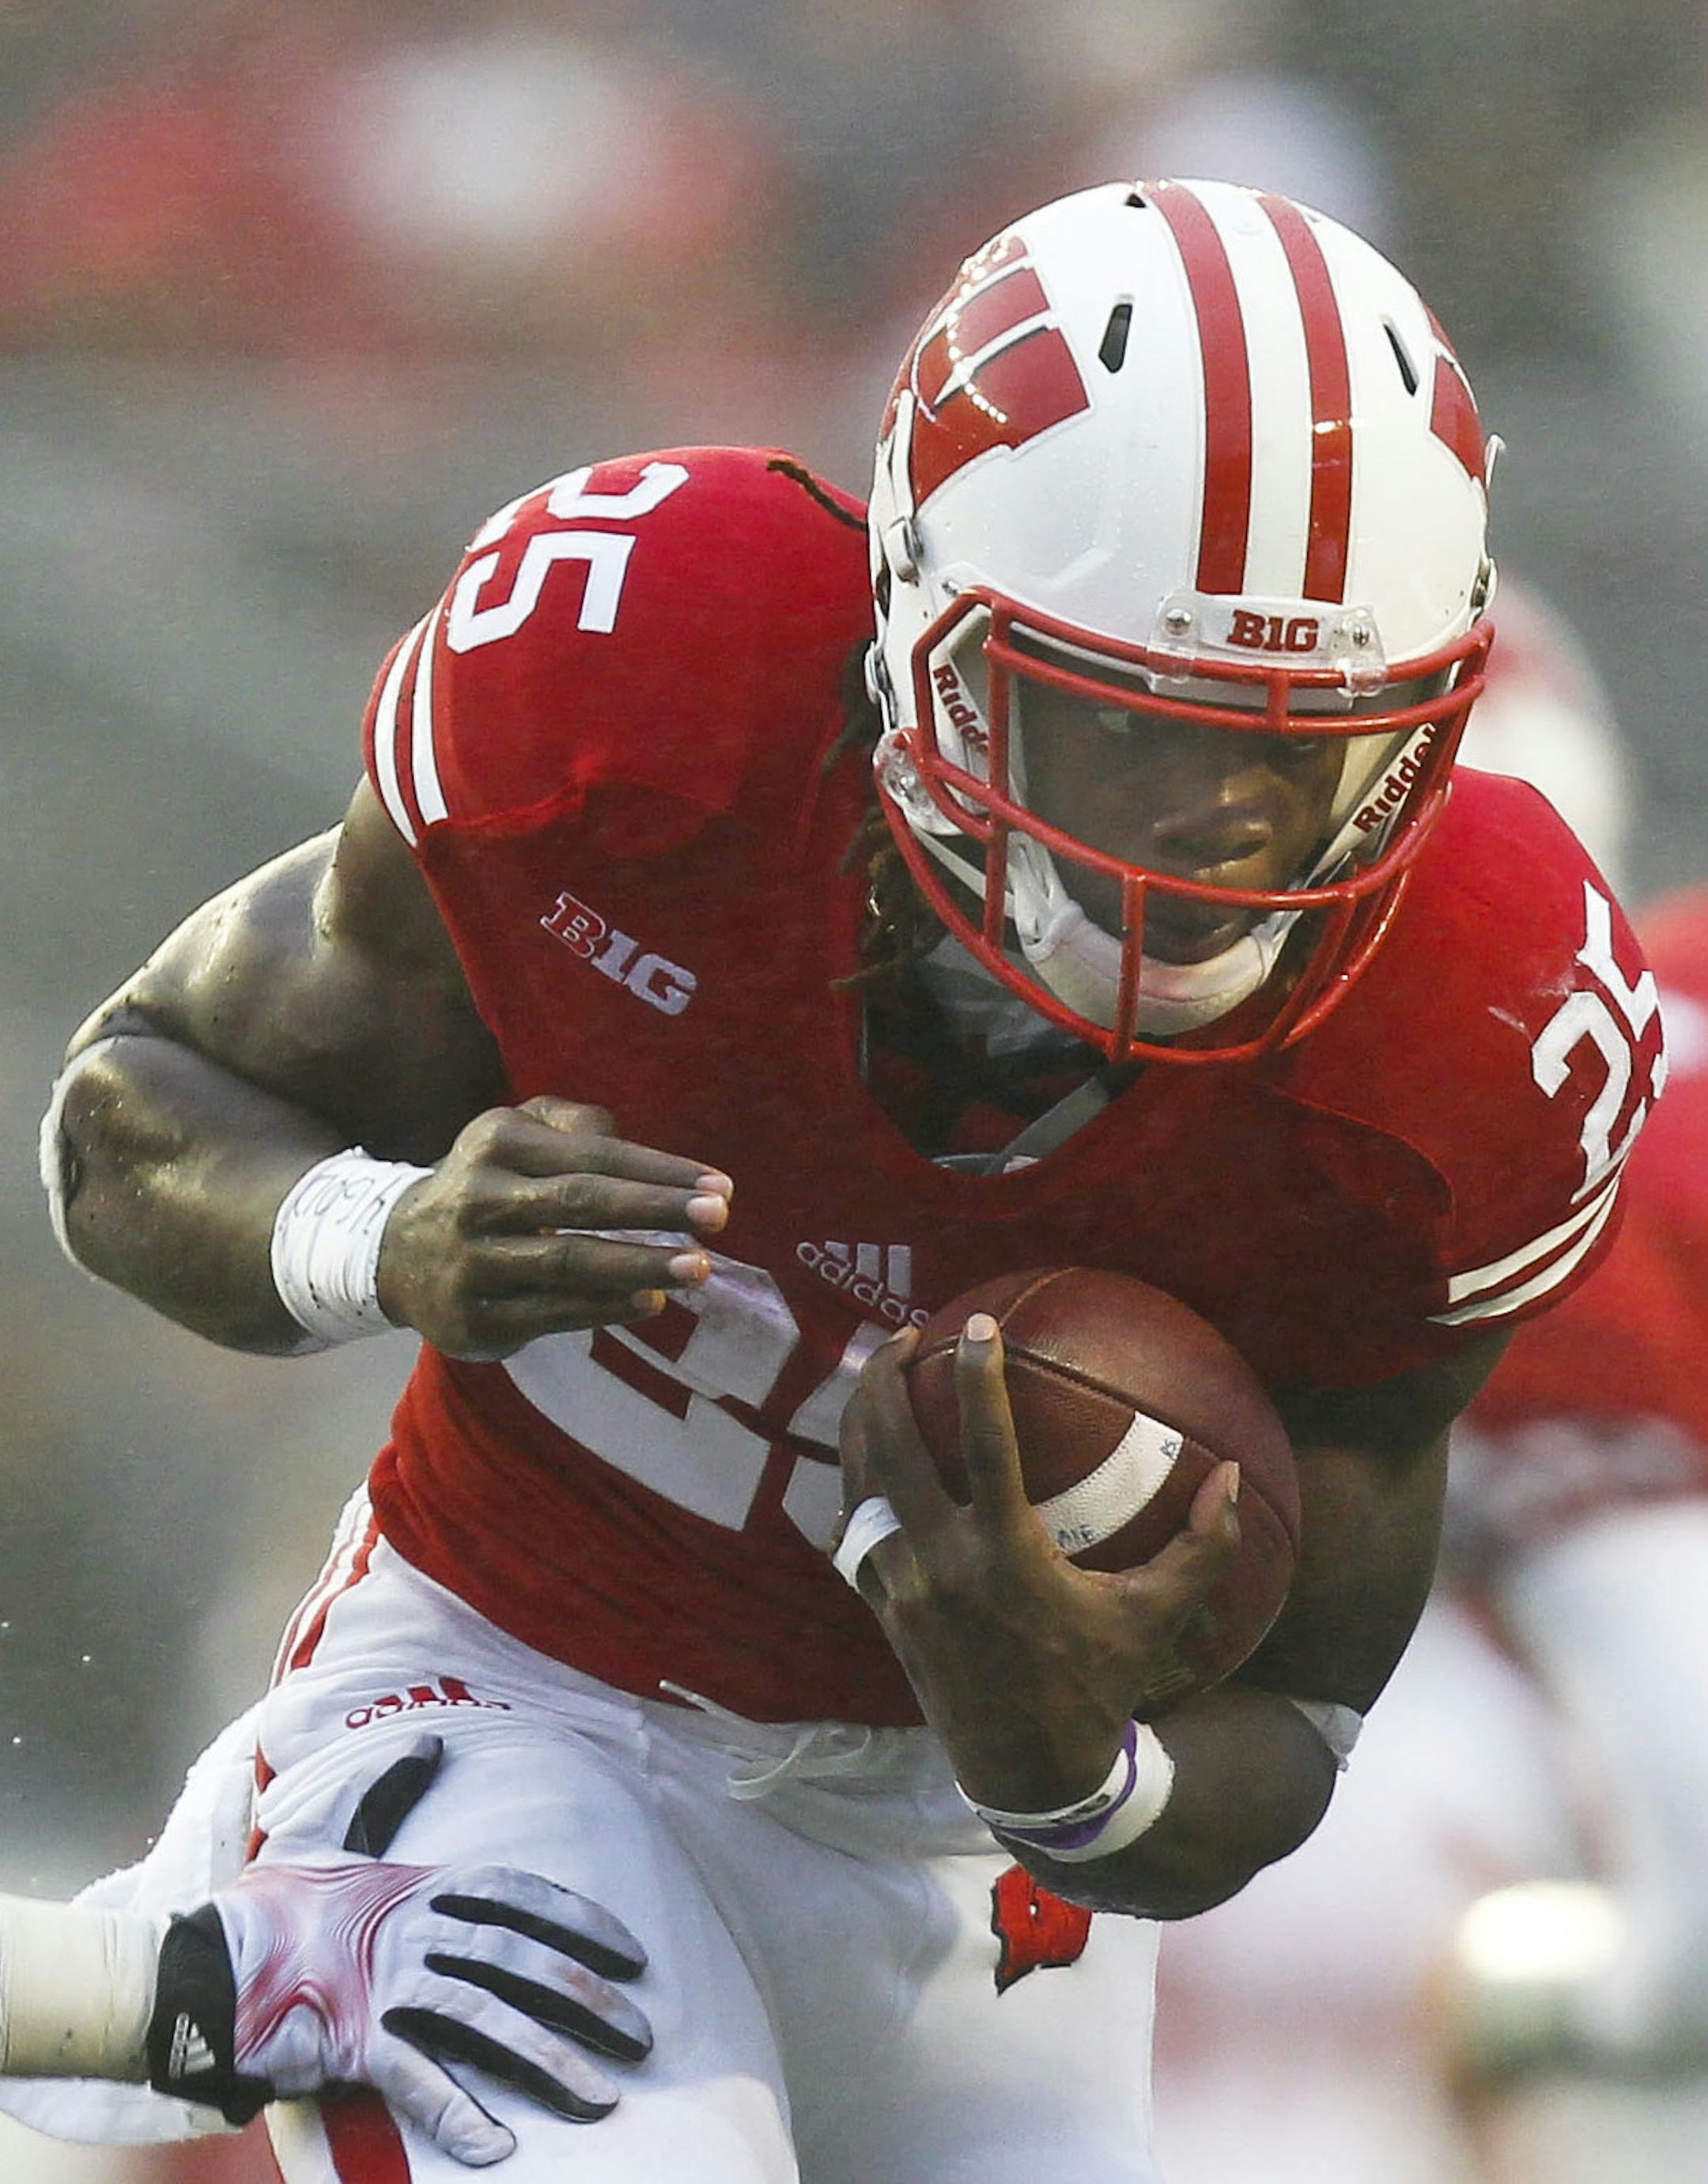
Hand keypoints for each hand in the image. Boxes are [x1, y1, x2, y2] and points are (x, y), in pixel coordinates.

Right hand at [148, 1737, 651, 2165]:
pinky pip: (419, 2083)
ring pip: (487, 2021)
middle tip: (639, 2036)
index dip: (580, 1923)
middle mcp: (414, 1933)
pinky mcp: (355, 2044)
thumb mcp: (337, 1836)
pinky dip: (461, 2115)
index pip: (520, 1896)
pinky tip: (500, 2147)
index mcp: (419, 1886)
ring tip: (603, 2098)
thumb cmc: (276, 1902)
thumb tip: (428, 1743)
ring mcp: (387, 1989)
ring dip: (550, 2062)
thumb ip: (388, 1794)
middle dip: (587, 1999)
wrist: (201, 1962)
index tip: (632, 1956)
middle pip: (519, 1962)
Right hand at [376, 1095, 731, 1357]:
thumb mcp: (514, 1134)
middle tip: (719, 1218)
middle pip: (580, 1200)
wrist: (397, 1254)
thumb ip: (570, 1122)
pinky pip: (550, 1312)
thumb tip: (620, 1137)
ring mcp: (473, 1260)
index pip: (592, 1154)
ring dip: (639, 1265)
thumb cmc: (487, 1184)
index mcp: (496, 1143)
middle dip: (655, 1208)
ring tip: (698, 1268)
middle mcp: (479, 1197)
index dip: (658, 1170)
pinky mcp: (475, 1316)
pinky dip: (604, 1308)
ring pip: (567, 1262)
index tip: (720, 1186)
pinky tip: (651, 1302)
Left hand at [837, 1316, 1238, 1813]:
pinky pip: (852, 1535)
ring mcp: (903, 1589)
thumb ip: (1203, 1549)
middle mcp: (942, 1565)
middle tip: (905, 1337)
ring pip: (860, 1486)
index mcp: (1005, 1556)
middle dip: (887, 1382)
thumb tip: (1234, 1479)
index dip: (980, 1379)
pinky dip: (853, 1491)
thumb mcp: (1156, 1618)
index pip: (986, 1445)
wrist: (1031, 1773)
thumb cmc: (1098, 1685)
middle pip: (893, 1450)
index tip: (979, 1325)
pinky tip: (865, 1462)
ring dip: (862, 1424)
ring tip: (877, 1378)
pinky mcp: (883, 1610)